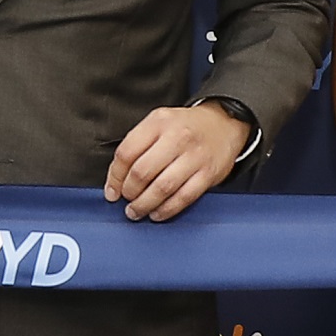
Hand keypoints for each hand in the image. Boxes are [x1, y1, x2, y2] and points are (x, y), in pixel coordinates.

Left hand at [105, 104, 246, 221]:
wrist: (224, 123)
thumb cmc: (186, 127)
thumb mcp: (159, 123)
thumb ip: (137, 144)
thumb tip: (116, 178)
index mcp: (158, 122)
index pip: (127, 152)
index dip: (115, 177)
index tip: (112, 191)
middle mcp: (177, 137)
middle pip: (142, 172)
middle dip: (129, 192)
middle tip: (126, 200)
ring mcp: (195, 157)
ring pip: (162, 188)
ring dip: (144, 205)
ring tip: (136, 211)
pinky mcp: (208, 174)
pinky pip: (183, 197)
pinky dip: (166, 210)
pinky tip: (157, 213)